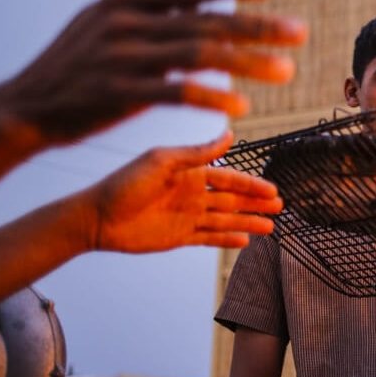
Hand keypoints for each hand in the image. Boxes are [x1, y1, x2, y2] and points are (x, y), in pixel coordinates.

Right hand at [0, 0, 306, 146]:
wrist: (28, 106)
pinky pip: (175, 92)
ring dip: (248, 63)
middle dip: (258, 26)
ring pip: (198, 55)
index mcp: (127, 2)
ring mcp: (121, 56)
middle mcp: (126, 22)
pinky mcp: (118, 93)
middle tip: (300, 32)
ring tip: (286, 72)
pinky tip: (242, 107)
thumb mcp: (108, 17)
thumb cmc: (77, 63)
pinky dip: (212, 96)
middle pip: (205, 21)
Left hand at [80, 131, 281, 251]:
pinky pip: (210, 238)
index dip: (251, 184)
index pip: (229, 178)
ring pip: (226, 220)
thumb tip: (229, 135)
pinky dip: (227, 239)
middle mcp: (192, 194)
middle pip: (233, 199)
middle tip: (280, 206)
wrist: (96, 218)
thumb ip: (196, 153)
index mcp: (189, 173)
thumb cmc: (124, 184)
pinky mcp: (179, 237)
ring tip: (270, 227)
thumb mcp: (161, 162)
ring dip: (248, 222)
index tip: (272, 189)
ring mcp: (187, 216)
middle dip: (256, 202)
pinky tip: (245, 241)